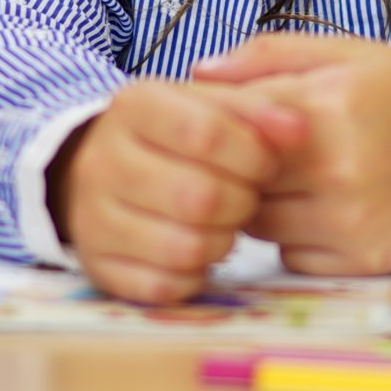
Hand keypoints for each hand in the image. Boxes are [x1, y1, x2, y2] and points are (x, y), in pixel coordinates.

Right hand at [45, 78, 306, 304]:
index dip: (252, 154)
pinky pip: (163, 288)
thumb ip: (258, 109)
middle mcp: (102, 160)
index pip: (206, 132)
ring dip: (222, 242)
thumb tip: (297, 130)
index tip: (266, 162)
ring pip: (182, 248)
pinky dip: (194, 276)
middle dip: (242, 202)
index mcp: (136, 106)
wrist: (109, 167)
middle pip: (198, 197)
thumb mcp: (212, 103)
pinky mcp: (98, 266)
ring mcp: (92, 218)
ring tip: (226, 223)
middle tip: (249, 196)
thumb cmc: (177, 133)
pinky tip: (200, 252)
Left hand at [190, 34, 390, 274]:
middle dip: (234, 166)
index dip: (215, 124)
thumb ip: (269, 56)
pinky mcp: (362, 261)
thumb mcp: (348, 55)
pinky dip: (295, 237)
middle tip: (254, 151)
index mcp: (331, 104)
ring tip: (294, 177)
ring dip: (262, 204)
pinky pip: (291, 256)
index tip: (217, 121)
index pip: (231, 122)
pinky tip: (323, 209)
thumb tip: (198, 72)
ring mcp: (351, 220)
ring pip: (258, 223)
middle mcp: (340, 166)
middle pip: (237, 178)